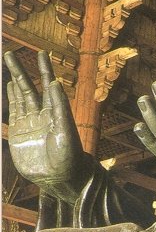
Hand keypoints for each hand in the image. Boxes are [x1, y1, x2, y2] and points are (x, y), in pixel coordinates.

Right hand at [4, 51, 90, 203]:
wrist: (59, 178)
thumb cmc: (69, 155)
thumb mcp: (66, 131)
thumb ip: (60, 108)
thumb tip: (55, 83)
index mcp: (55, 110)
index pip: (48, 84)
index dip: (44, 68)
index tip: (41, 53)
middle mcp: (42, 113)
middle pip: (28, 87)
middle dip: (20, 70)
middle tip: (9, 54)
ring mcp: (29, 122)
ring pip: (19, 97)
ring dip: (14, 81)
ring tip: (10, 66)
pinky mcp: (18, 134)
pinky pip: (13, 112)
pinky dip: (10, 98)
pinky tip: (9, 87)